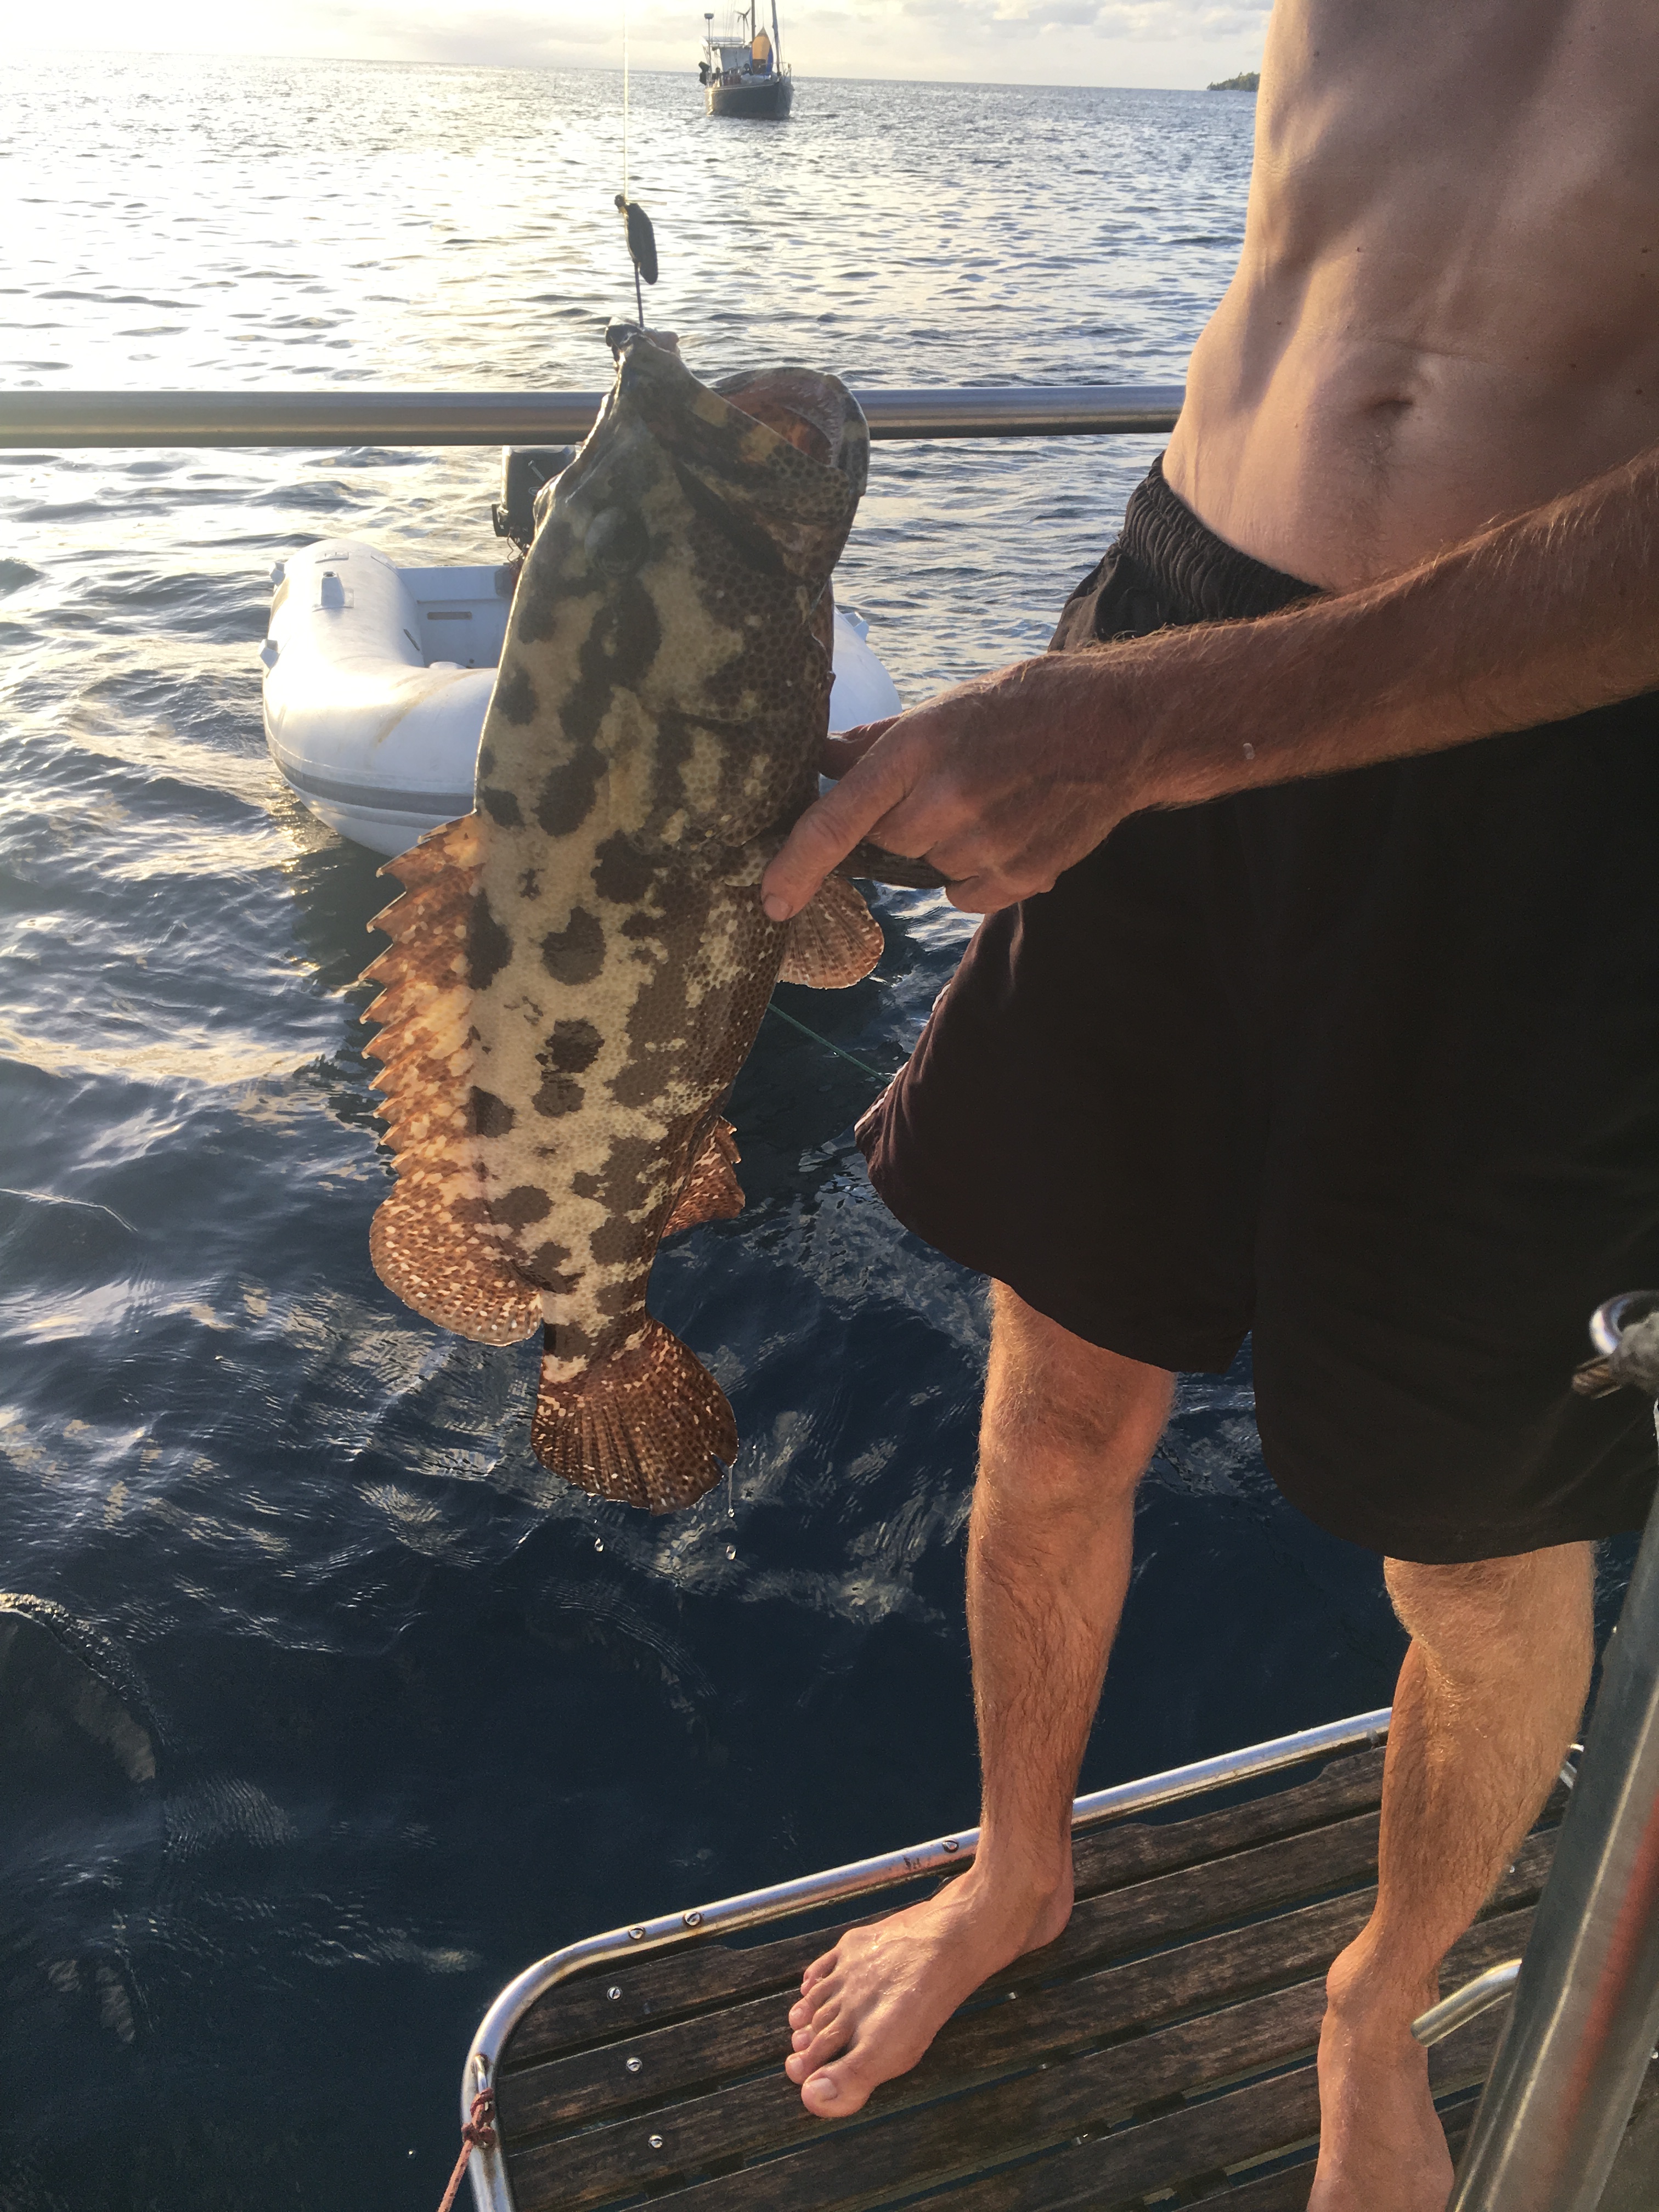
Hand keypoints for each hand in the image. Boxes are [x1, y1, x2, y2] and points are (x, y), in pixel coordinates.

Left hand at [761, 648, 1156, 919]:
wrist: (1122, 727)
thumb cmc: (1029, 705)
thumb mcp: (946, 707)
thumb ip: (879, 743)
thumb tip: (822, 762)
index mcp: (920, 748)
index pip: (840, 818)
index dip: (798, 864)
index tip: (772, 899)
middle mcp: (949, 799)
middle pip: (886, 844)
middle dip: (902, 823)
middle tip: (948, 786)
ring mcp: (988, 842)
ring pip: (929, 869)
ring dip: (945, 845)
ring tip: (991, 800)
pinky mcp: (1022, 876)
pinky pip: (964, 895)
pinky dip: (976, 872)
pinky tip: (1009, 829)